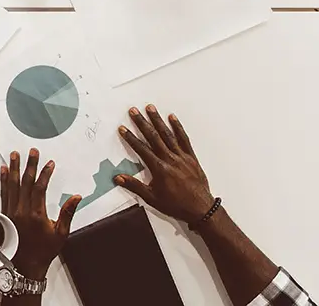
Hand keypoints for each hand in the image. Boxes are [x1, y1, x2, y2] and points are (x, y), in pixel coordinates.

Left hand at [1, 149, 80, 277]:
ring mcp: (11, 211)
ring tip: (14, 154)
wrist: (25, 265)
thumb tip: (76, 197)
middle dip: (29, 165)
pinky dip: (3, 180)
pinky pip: (3, 193)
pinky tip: (3, 170)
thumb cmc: (44, 250)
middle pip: (25, 182)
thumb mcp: (61, 234)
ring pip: (12, 185)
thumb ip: (67, 213)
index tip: (50, 163)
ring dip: (13, 168)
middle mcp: (21, 210)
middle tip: (32, 151)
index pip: (40, 188)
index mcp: (36, 214)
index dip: (45, 173)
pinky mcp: (4, 214)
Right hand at [116, 105, 214, 222]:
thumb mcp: (152, 198)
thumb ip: (134, 186)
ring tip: (150, 108)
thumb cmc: (177, 205)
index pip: (141, 149)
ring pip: (167, 135)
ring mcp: (181, 157)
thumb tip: (118, 178)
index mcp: (159, 169)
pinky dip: (178, 128)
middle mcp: (170, 159)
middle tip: (134, 111)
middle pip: (153, 137)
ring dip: (158, 120)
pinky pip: (184, 140)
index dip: (131, 138)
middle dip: (142, 123)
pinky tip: (172, 118)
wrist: (201, 210)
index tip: (123, 129)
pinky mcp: (191, 158)